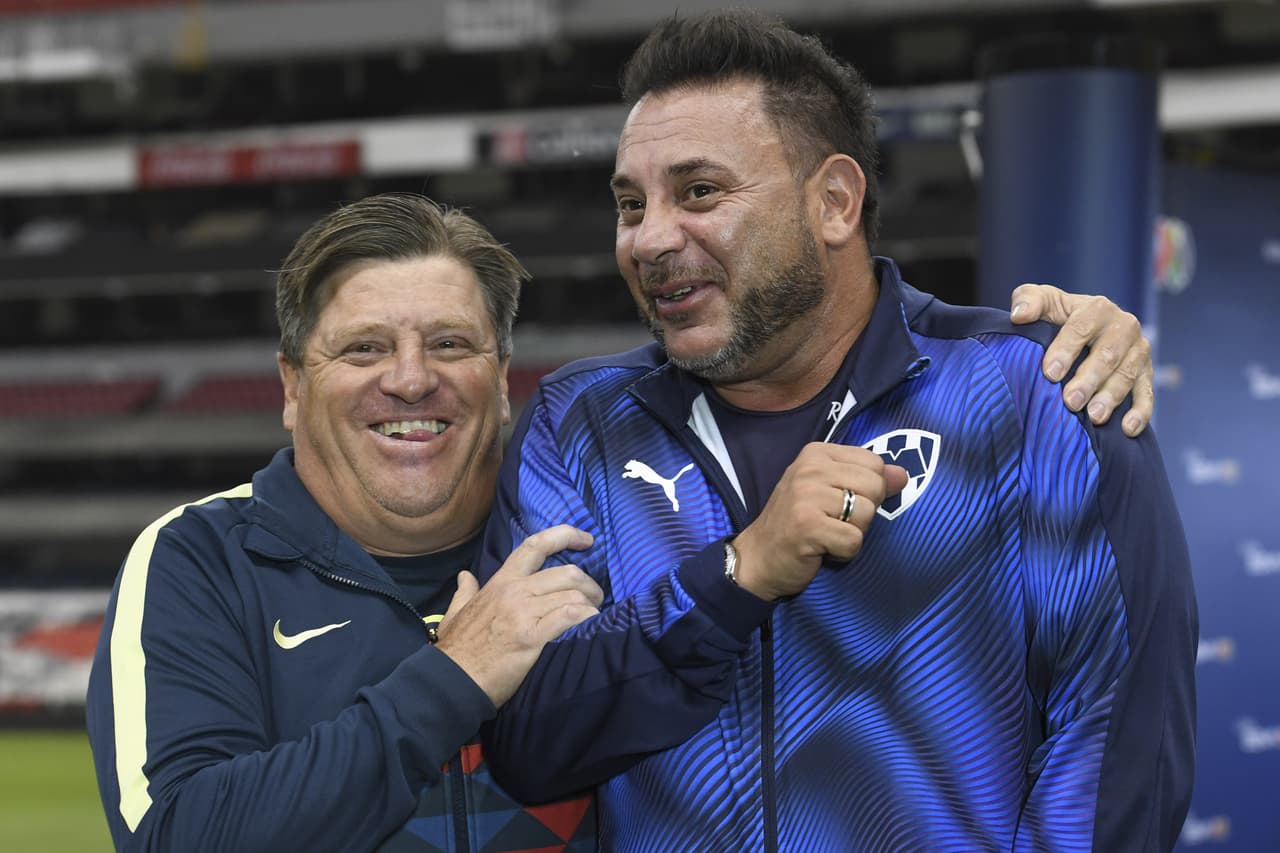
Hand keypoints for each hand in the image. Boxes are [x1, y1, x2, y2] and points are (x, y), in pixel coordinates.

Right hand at [434, 525, 602, 706]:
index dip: (564, 535)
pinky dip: (586, 618)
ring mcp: (523, 613)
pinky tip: (591, 624)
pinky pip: (569, 617)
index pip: (535, 545)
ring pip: (572, 595)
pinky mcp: (531, 637)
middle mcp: (515, 591)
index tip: (587, 539)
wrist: (450, 682)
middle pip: (566, 573)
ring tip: (594, 617)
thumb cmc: (456, 651)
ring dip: (591, 605)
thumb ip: (465, 592)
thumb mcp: (455, 614)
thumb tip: (465, 576)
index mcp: (500, 582)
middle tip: (595, 599)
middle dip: (589, 584)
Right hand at [732, 443, 908, 600]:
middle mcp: (810, 468)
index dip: (868, 490)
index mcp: (816, 453)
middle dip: (863, 512)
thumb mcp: (830, 492)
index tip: (839, 502)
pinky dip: (844, 552)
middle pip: (875, 486)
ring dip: (853, 533)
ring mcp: (806, 496)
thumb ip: (866, 479)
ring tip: (827, 534)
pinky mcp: (807, 525)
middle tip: (834, 522)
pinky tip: (822, 549)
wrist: (759, 557)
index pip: (874, 462)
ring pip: (867, 513)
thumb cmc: (797, 523)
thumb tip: (903, 475)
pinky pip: (854, 540)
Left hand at [1010, 284, 1152, 436]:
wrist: (1090, 329)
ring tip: (1094, 416)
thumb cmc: (1060, 317)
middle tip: (1070, 401)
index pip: (1081, 328)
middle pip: (1108, 355)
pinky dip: (1141, 412)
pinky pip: (1147, 394)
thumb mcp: (1044, 302)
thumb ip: (1028, 300)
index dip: (1066, 349)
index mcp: (1097, 308)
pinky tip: (1127, 428)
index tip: (1049, 372)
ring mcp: (1138, 351)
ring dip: (1111, 397)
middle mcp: (1124, 327)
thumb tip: (1019, 315)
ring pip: (1127, 376)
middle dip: (1089, 379)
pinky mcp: (1146, 373)